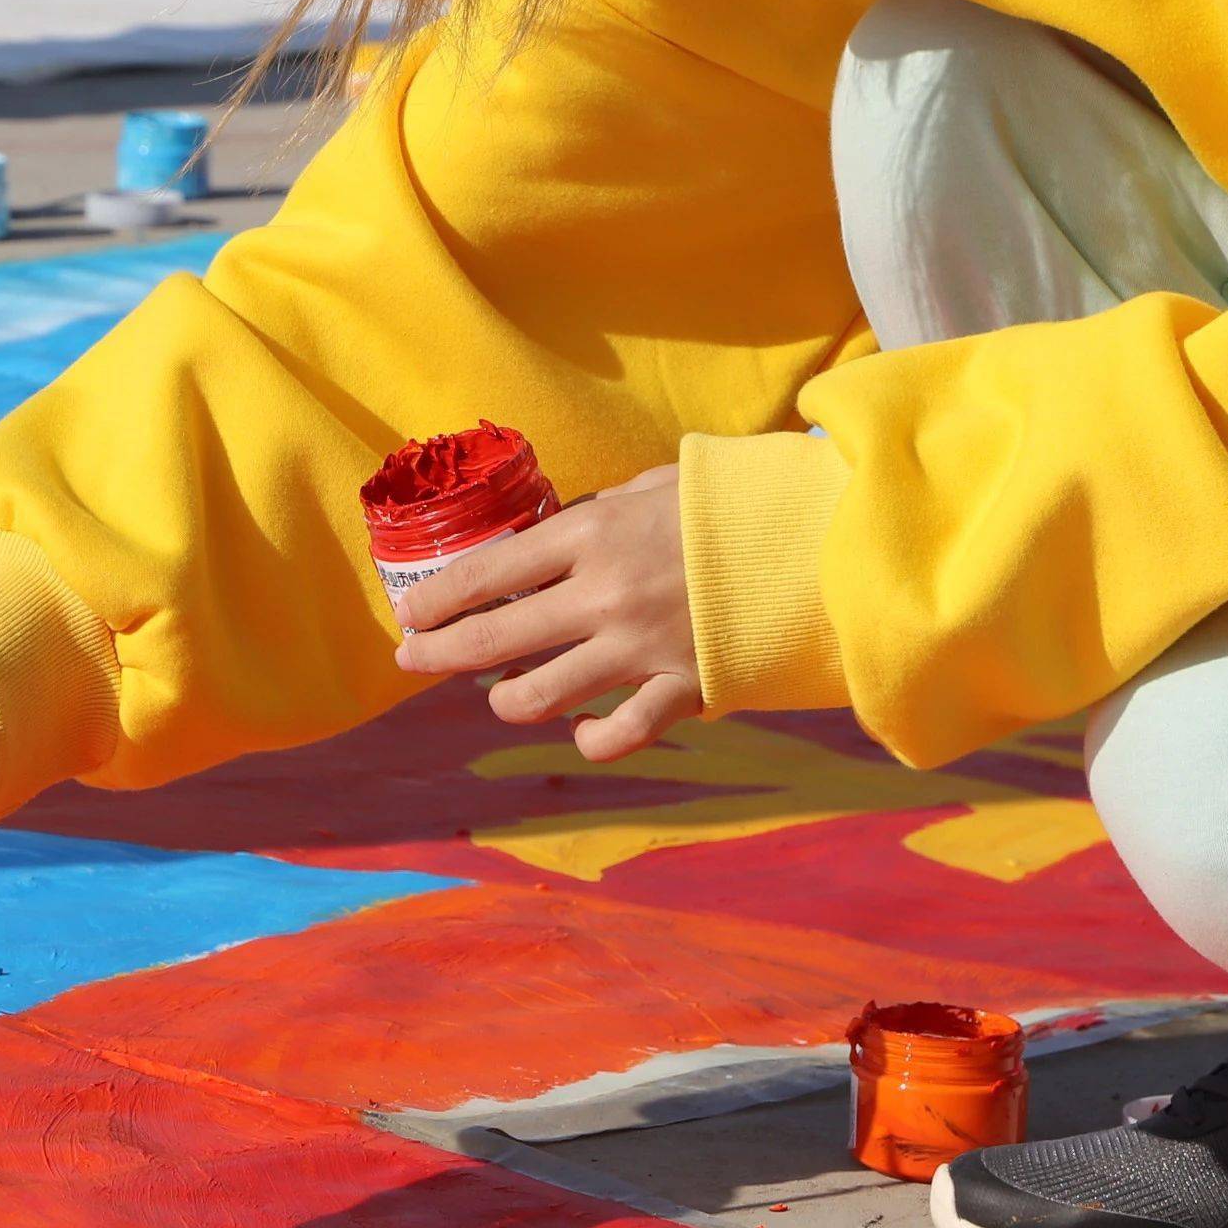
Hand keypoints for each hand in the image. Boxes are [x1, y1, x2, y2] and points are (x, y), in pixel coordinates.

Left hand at [388, 465, 703, 759]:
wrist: (819, 539)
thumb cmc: (733, 505)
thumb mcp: (654, 487)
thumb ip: (599, 514)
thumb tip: (552, 537)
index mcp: (591, 533)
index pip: (485, 573)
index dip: (434, 600)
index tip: (409, 615)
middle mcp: (603, 594)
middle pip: (490, 640)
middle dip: (436, 655)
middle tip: (411, 661)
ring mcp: (640, 647)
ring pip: (537, 696)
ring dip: (507, 699)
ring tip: (502, 692)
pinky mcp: (683, 687)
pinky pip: (615, 735)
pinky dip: (589, 739)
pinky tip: (580, 730)